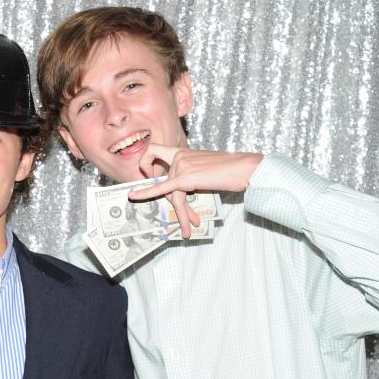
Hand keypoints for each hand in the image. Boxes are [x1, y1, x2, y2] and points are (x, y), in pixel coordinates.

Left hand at [130, 145, 262, 237]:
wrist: (245, 167)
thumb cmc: (232, 169)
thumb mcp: (206, 167)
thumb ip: (192, 175)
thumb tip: (186, 190)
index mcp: (183, 151)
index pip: (153, 150)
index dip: (147, 162)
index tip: (151, 173)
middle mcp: (179, 156)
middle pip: (164, 182)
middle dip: (171, 200)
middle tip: (187, 214)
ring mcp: (181, 165)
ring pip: (171, 194)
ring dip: (181, 214)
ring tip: (189, 228)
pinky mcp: (185, 178)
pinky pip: (162, 189)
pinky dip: (147, 193)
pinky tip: (134, 197)